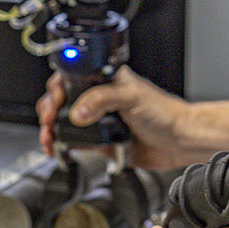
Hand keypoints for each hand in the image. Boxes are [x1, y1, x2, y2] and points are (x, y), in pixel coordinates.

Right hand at [36, 67, 189, 168]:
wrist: (179, 141)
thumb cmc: (165, 112)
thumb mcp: (131, 96)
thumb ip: (102, 99)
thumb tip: (77, 111)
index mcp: (106, 81)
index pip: (71, 78)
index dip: (57, 88)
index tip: (55, 100)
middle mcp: (100, 99)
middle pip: (62, 101)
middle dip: (49, 110)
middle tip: (49, 120)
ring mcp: (99, 121)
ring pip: (64, 123)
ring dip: (51, 130)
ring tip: (49, 138)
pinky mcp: (101, 142)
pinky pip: (75, 143)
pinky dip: (62, 146)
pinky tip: (59, 149)